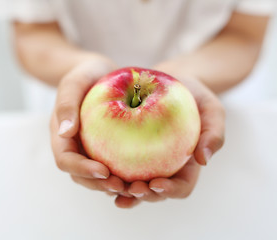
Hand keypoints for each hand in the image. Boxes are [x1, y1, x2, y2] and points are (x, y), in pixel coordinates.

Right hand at [50, 57, 134, 196]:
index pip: (66, 160)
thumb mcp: (74, 82)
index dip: (82, 170)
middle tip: (122, 186)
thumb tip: (65, 133)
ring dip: (112, 185)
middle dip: (99, 185)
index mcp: (61, 136)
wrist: (96, 72)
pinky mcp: (106, 147)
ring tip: (133, 186)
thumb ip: (66, 104)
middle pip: (81, 176)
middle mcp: (74, 147)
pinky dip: (125, 173)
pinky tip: (143, 174)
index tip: (103, 171)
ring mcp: (89, 149)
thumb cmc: (83, 74)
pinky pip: (114, 164)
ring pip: (97, 176)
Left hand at [114, 74, 224, 207]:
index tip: (156, 184)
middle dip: (143, 196)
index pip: (181, 187)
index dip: (170, 191)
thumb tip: (204, 160)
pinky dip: (108, 171)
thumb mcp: (211, 108)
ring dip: (122, 190)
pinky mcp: (126, 150)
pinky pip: (117, 164)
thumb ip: (214, 132)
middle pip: (154, 192)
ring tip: (111, 186)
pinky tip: (97, 170)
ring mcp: (145, 161)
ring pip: (133, 184)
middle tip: (131, 188)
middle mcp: (164, 168)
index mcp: (186, 165)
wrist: (171, 80)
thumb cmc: (194, 95)